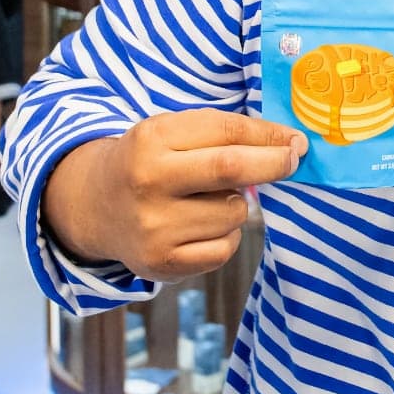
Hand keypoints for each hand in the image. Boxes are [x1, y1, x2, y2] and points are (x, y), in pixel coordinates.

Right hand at [42, 110, 304, 281]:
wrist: (97, 206)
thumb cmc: (151, 162)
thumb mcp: (173, 133)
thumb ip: (224, 133)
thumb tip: (290, 144)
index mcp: (152, 139)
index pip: (226, 131)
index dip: (269, 135)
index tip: (296, 140)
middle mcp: (148, 181)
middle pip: (231, 169)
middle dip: (274, 163)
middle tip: (293, 159)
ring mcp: (153, 226)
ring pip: (234, 213)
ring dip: (238, 205)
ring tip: (210, 200)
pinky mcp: (162, 262)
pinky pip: (225, 248)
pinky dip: (227, 236)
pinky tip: (203, 227)